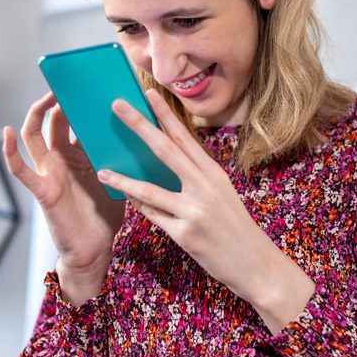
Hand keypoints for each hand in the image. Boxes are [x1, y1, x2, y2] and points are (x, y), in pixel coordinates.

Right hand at [3, 92, 124, 273]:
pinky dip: (10, 152)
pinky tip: (6, 134)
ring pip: (34, 136)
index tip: (91, 80)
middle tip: (71, 80)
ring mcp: (49, 173)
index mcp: (79, 155)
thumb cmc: (106, 214)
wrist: (96, 249)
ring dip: (36, 114)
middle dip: (60, 99)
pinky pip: (21, 170)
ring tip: (47, 97)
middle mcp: (61, 159)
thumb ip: (118, 154)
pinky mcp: (42, 191)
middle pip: (54, 121)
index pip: (75, 120)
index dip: (79, 101)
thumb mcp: (116, 176)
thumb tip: (137, 124)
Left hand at [97, 90, 277, 303]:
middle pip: (165, 150)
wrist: (255, 263)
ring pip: (149, 190)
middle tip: (117, 106)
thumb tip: (165, 160)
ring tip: (102, 171)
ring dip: (122, 180)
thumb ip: (196, 177)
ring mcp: (194, 211)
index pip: (185, 137)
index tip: (148, 93)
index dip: (165, 114)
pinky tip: (124, 200)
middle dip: (140, 125)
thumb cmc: (235, 226)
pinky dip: (138, 207)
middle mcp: (205, 187)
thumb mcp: (221, 194)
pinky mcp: (184, 235)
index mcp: (214, 173)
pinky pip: (153, 217)